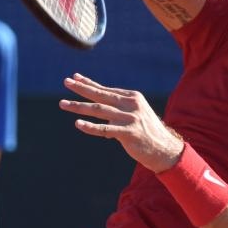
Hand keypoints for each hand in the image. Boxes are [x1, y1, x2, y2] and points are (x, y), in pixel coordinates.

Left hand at [61, 74, 183, 171]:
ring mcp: (130, 119)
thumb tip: (98, 106)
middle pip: (100, 95)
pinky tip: (78, 124)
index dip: (89, 83)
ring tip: (63, 103)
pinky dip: (90, 127)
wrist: (165, 150)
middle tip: (66, 82)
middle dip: (81, 88)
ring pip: (99, 110)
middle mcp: (131, 105)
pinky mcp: (128, 133)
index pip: (106, 89)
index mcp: (132, 98)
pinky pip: (105, 129)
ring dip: (78, 106)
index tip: (75, 77)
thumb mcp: (135, 115)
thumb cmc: (147, 132)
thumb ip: (118, 109)